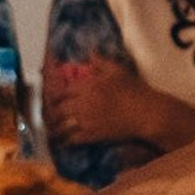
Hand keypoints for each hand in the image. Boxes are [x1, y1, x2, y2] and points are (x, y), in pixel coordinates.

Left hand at [43, 58, 164, 152]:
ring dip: (54, 127)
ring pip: (62, 125)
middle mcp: (82, 103)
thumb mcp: (117, 70)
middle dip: (51, 111)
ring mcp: (86, 121)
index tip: (52, 96)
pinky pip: (73, 139)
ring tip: (50, 129)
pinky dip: (65, 140)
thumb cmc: (134, 90)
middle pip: (58, 108)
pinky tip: (62, 142)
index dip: (55, 93)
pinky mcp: (93, 135)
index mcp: (87, 86)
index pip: (62, 90)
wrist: (146, 113)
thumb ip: (100, 61)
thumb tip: (90, 52)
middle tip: (48, 113)